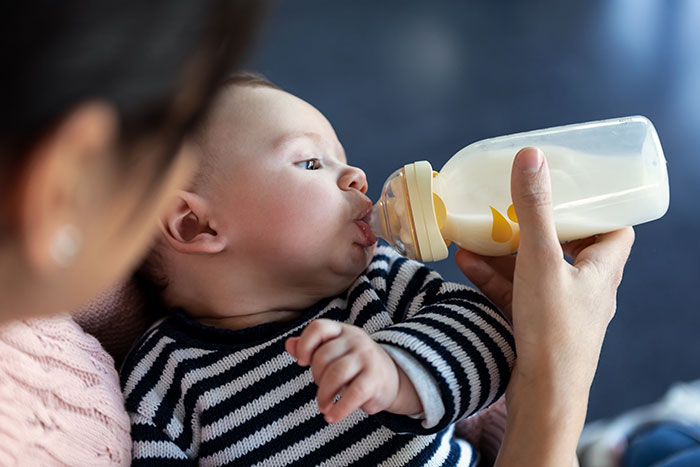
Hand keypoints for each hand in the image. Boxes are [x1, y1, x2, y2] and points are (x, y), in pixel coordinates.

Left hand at [285, 319, 421, 422]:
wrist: (393, 379)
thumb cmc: (355, 365)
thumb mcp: (335, 352)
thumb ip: (311, 348)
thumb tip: (288, 345)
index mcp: (343, 331)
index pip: (319, 327)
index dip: (305, 344)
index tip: (301, 362)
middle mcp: (356, 340)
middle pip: (323, 356)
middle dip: (316, 377)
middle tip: (322, 389)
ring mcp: (367, 358)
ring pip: (335, 374)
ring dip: (324, 395)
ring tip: (324, 406)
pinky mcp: (375, 379)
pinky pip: (352, 394)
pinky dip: (339, 409)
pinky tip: (332, 416)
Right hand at [455, 147, 633, 465]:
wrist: (542, 396)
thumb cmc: (554, 329)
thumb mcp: (541, 259)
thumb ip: (533, 209)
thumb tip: (531, 157)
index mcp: (603, 269)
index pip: (614, 229)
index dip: (596, 208)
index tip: (569, 190)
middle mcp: (587, 288)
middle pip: (570, 246)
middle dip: (538, 226)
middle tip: (515, 205)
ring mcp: (561, 308)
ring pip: (536, 269)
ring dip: (506, 251)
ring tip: (477, 232)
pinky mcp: (537, 324)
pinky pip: (516, 291)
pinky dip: (494, 276)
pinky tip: (465, 262)